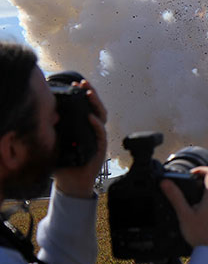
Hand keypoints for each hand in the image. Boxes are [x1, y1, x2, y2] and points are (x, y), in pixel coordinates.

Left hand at [54, 80, 107, 197]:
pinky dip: (96, 124)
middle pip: (96, 107)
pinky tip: (90, 117)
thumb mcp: (58, 142)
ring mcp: (98, 137)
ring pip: (101, 116)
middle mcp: (93, 129)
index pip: (87, 106)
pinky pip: (100, 133)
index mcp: (84, 126)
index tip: (75, 82)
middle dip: (91, 93)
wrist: (71, 181)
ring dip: (96, 104)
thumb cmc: (65, 162)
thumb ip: (57, 130)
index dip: (83, 94)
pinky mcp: (100, 146)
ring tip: (88, 94)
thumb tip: (50, 114)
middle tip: (83, 83)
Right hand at [160, 166, 207, 258]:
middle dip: (202, 182)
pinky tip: (200, 214)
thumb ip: (175, 197)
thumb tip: (165, 182)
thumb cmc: (200, 235)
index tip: (192, 172)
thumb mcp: (184, 215)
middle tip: (189, 187)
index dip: (202, 168)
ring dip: (206, 193)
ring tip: (192, 202)